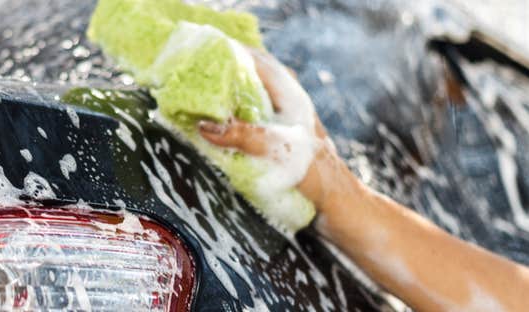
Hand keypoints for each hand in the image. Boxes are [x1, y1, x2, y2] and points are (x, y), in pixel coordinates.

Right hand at [198, 49, 362, 210]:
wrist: (336, 203)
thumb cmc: (313, 173)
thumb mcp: (276, 150)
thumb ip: (242, 135)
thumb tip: (203, 125)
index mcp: (289, 92)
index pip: (253, 59)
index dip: (226, 52)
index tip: (197, 52)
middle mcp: (287, 98)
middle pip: (249, 72)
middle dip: (222, 70)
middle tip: (191, 74)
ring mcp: (283, 116)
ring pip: (250, 92)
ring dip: (226, 92)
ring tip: (197, 95)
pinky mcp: (279, 135)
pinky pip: (250, 113)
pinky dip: (232, 112)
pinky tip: (216, 123)